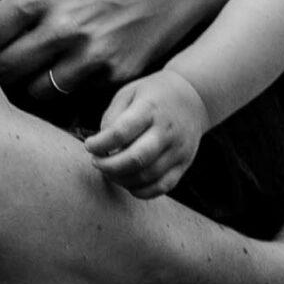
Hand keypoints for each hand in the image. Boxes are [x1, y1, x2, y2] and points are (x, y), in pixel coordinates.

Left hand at [84, 69, 208, 196]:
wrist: (194, 96)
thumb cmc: (153, 95)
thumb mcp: (130, 92)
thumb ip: (113, 117)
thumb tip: (101, 146)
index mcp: (149, 108)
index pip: (121, 132)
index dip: (100, 143)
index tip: (89, 145)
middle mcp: (166, 130)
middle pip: (136, 159)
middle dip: (110, 166)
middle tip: (97, 162)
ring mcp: (178, 149)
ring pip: (147, 176)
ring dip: (122, 179)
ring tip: (110, 171)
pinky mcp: (184, 164)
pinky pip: (162, 186)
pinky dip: (142, 191)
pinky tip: (129, 182)